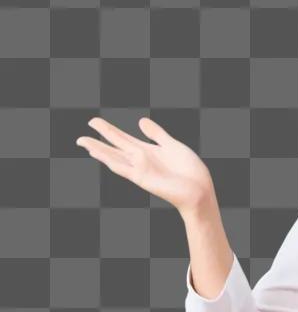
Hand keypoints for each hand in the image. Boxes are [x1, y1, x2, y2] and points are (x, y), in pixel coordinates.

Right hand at [75, 116, 214, 214]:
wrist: (199, 191)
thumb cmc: (189, 171)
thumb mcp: (172, 146)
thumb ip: (157, 134)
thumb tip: (140, 120)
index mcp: (148, 151)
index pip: (124, 139)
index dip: (110, 131)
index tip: (95, 123)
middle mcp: (141, 160)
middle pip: (116, 146)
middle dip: (101, 137)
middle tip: (83, 130)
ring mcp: (140, 170)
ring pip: (114, 157)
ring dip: (99, 149)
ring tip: (84, 142)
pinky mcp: (142, 179)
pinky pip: (122, 169)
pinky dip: (110, 161)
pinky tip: (99, 154)